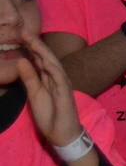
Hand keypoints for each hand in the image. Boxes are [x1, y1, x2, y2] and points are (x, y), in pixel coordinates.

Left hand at [15, 28, 82, 146]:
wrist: (62, 133)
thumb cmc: (49, 114)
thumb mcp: (34, 94)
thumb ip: (29, 78)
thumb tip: (21, 60)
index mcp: (48, 78)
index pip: (39, 59)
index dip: (31, 47)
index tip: (20, 35)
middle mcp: (56, 77)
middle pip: (46, 57)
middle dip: (35, 44)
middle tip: (24, 31)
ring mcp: (62, 84)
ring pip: (53, 64)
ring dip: (43, 52)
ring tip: (32, 41)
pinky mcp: (65, 93)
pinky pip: (59, 78)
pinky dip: (53, 69)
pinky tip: (45, 61)